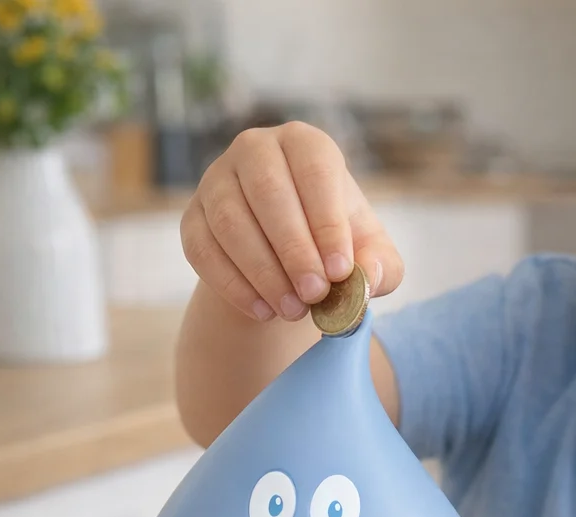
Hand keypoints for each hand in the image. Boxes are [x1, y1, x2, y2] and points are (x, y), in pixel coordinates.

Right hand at [181, 121, 403, 323]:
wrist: (289, 264)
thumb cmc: (336, 247)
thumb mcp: (371, 256)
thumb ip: (382, 265)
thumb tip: (369, 276)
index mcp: (306, 145)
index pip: (315, 171)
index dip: (327, 222)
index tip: (340, 271)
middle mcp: (256, 150)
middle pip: (269, 193)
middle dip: (294, 250)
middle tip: (315, 294)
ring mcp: (216, 181)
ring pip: (231, 222)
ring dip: (264, 272)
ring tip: (293, 310)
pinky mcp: (192, 218)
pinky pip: (203, 250)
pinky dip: (234, 285)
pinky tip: (264, 311)